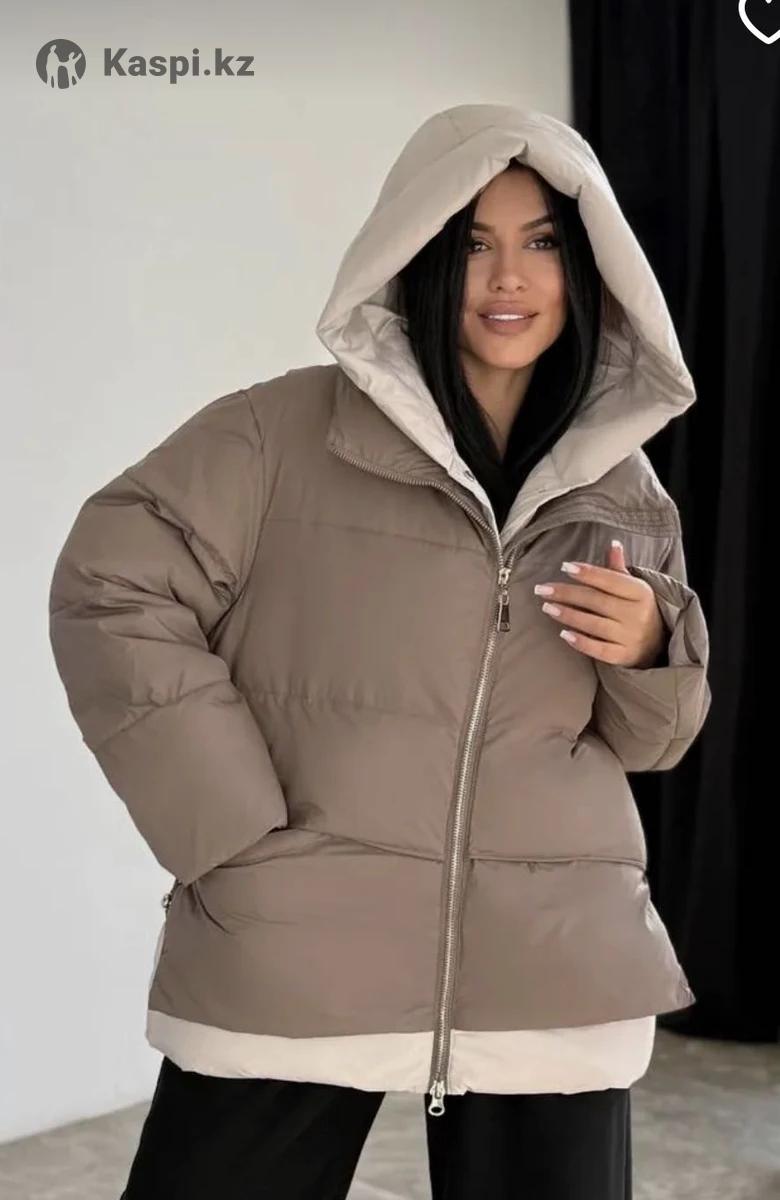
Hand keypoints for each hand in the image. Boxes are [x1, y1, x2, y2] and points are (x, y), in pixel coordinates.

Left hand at [534, 540, 666, 667]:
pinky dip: (581, 642)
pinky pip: (599, 650)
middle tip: (542, 589)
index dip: (588, 573)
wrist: (658, 644)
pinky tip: (563, 634)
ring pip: (595, 624)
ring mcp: (631, 637)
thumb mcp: (633, 587)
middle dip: (567, 594)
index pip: (611, 580)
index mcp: (640, 592)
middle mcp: (637, 614)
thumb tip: (613, 543)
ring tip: (547, 608)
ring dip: (568, 615)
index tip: (564, 566)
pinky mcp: (624, 656)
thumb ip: (618, 569)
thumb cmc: (638, 609)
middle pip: (597, 601)